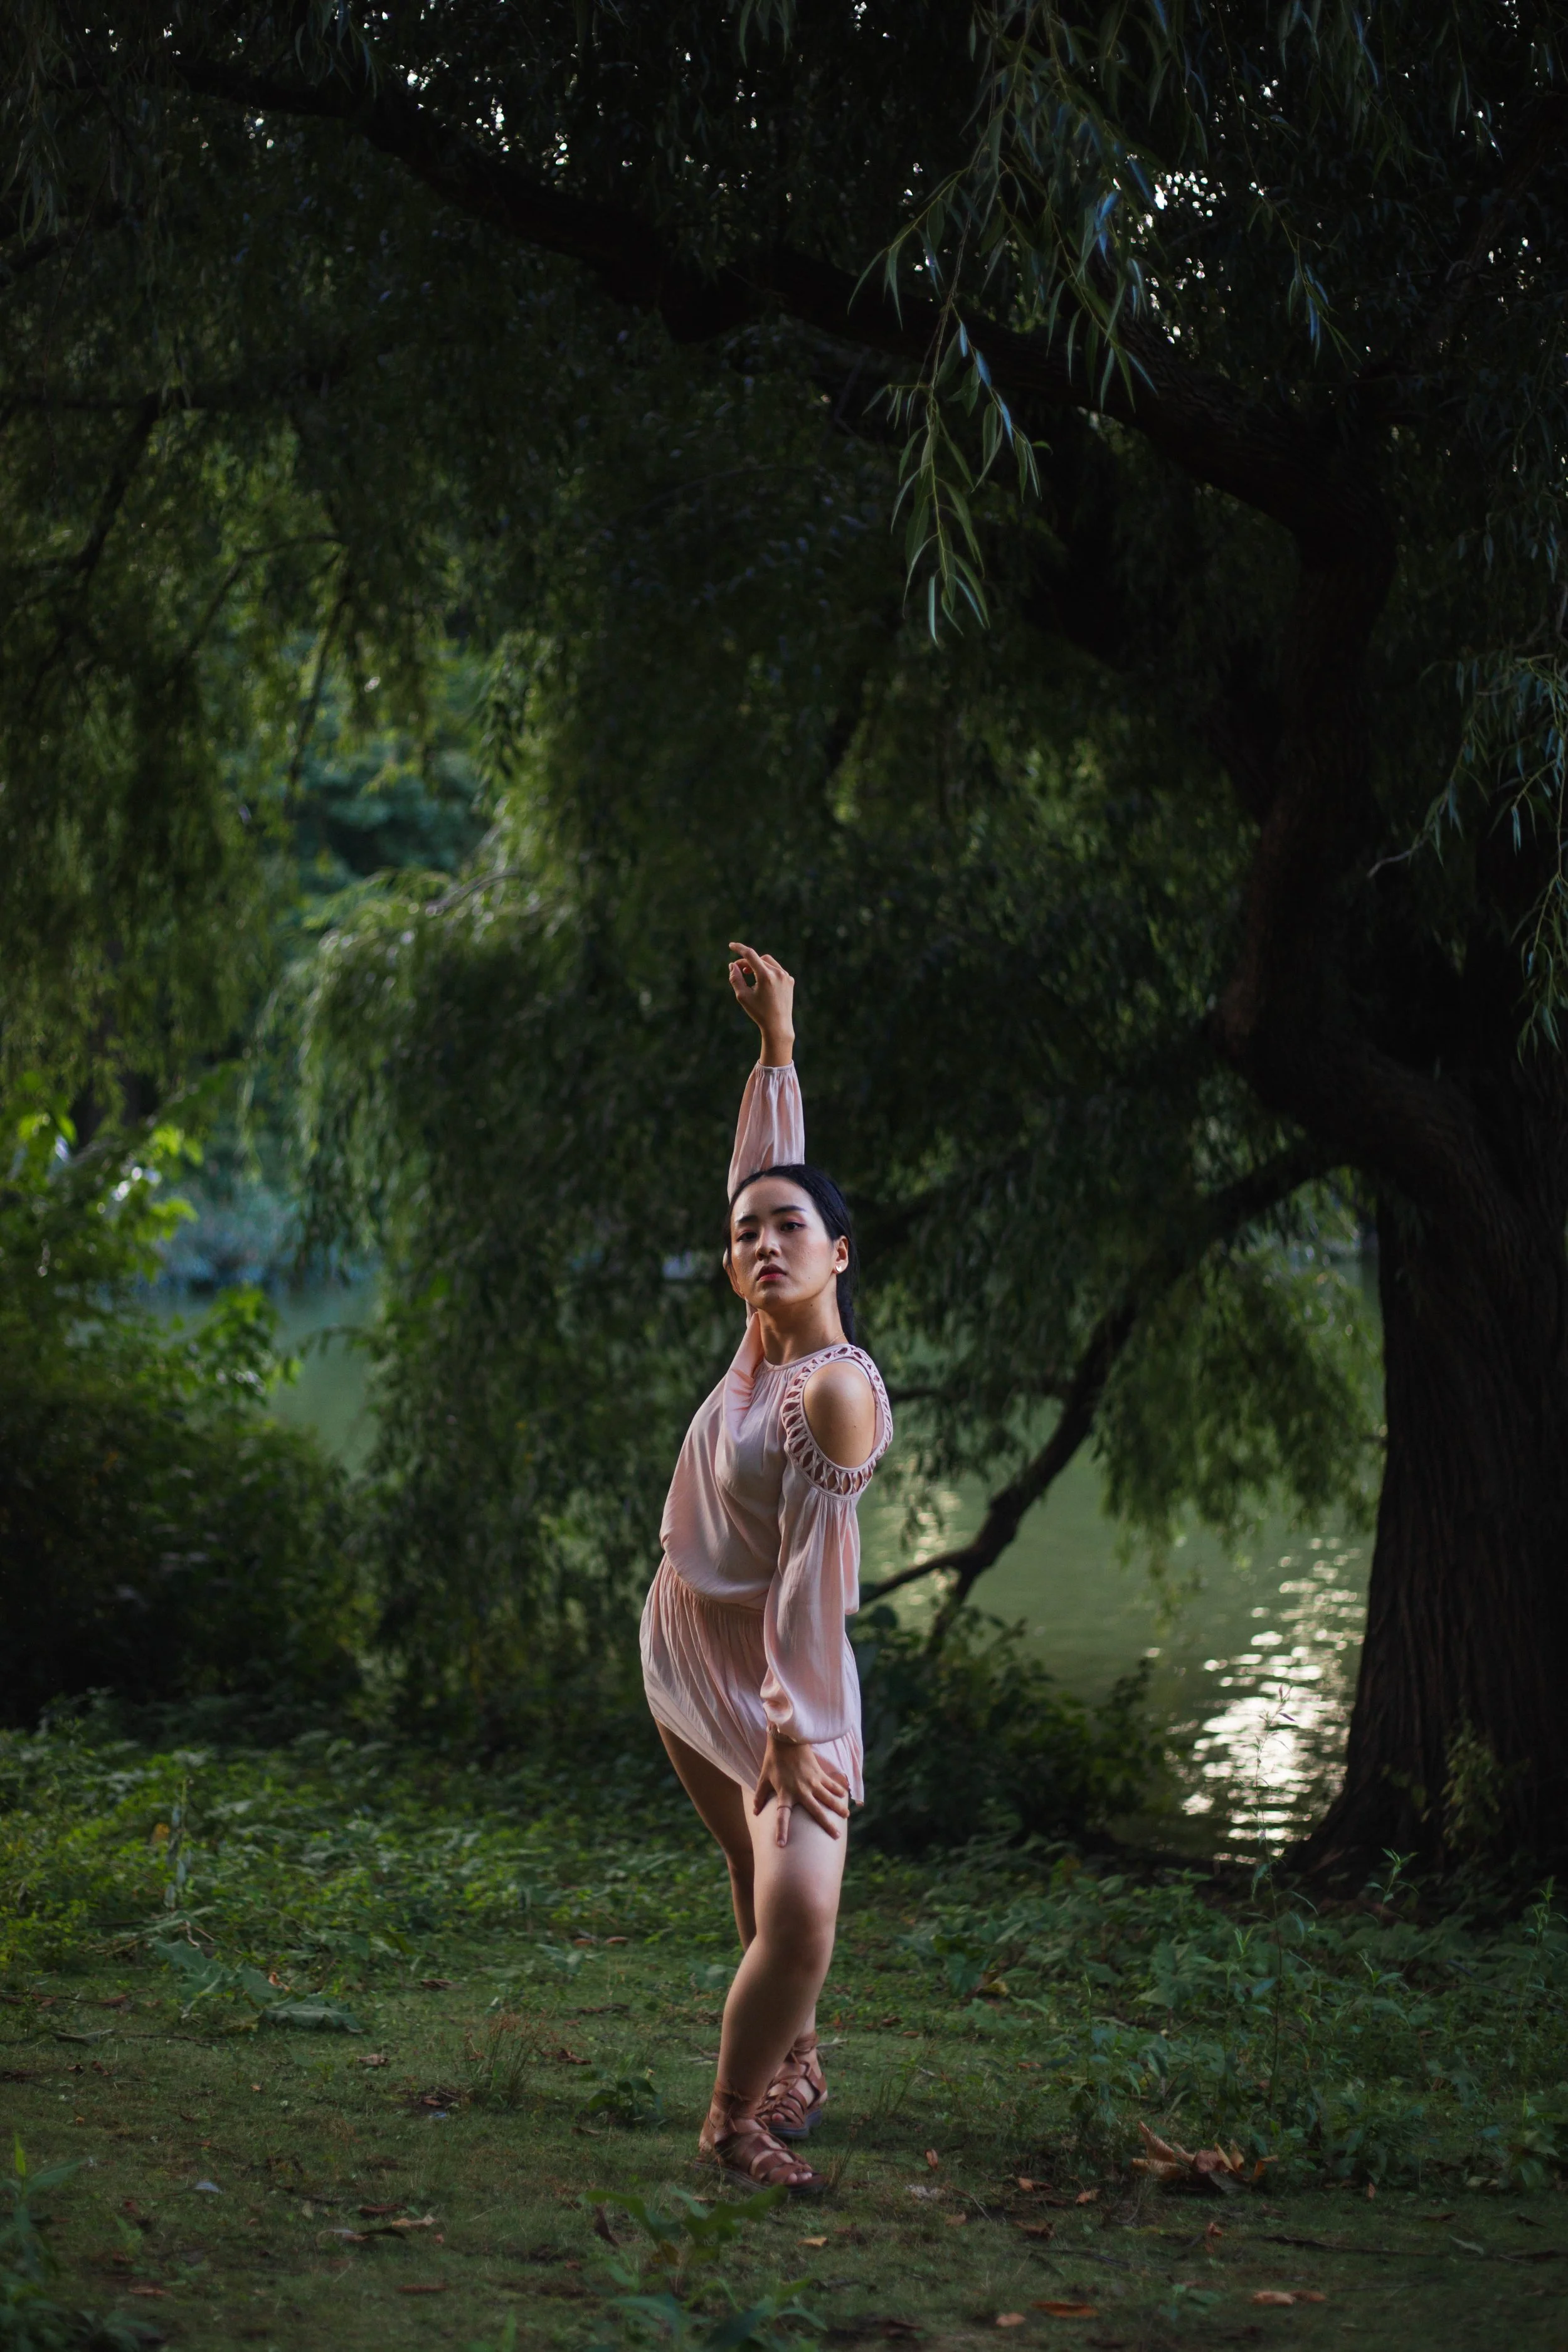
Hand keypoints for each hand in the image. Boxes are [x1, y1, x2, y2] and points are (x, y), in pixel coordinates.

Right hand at [728, 943, 794, 1065]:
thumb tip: (732, 964)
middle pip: (759, 958)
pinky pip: (776, 970)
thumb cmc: (758, 1012)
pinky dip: (767, 971)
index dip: (739, 949)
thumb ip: (735, 978)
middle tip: (739, 971)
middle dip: (747, 962)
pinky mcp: (790, 981)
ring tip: (749, 974)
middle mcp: (778, 973)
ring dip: (758, 965)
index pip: (750, 955)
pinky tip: (762, 983)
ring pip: (768, 962)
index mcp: (766, 976)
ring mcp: (786, 976)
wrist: (778, 1025)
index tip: (731, 945)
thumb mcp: (742, 996)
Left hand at [753, 1728, 848, 1844]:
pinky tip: (845, 1796)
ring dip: (838, 1807)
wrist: (786, 1740)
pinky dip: (838, 1789)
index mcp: (785, 1794)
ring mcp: (812, 1782)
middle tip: (835, 1836)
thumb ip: (759, 1796)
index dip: (781, 1830)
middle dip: (826, 1824)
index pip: (781, 1816)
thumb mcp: (763, 1778)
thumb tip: (755, 1812)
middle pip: (816, 1811)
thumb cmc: (773, 1760)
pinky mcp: (819, 1774)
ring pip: (828, 1798)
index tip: (781, 1845)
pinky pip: (831, 1784)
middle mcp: (801, 1791)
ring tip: (846, 1816)